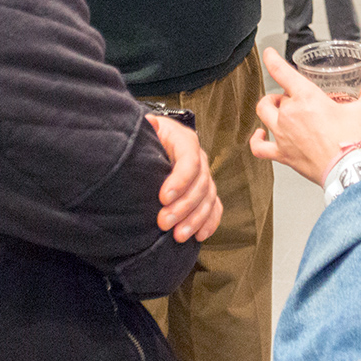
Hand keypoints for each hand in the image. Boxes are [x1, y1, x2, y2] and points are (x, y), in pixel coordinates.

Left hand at [146, 114, 222, 242]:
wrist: (153, 145)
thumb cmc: (147, 138)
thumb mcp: (145, 130)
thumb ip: (147, 129)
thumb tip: (150, 124)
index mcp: (185, 141)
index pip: (190, 161)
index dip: (179, 181)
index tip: (162, 198)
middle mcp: (199, 158)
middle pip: (200, 184)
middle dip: (183, 206)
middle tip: (164, 223)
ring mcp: (204, 176)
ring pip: (208, 199)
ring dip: (195, 219)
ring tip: (178, 236)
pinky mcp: (205, 193)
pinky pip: (214, 207)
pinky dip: (210, 222)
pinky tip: (199, 236)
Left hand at [249, 47, 360, 184]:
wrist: (348, 168)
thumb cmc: (351, 141)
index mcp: (307, 97)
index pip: (281, 71)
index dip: (271, 59)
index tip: (269, 53)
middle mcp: (290, 113)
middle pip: (277, 96)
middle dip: (284, 95)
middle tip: (295, 99)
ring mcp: (283, 134)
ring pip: (263, 113)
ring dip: (268, 108)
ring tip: (276, 109)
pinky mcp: (283, 154)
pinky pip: (259, 147)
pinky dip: (256, 140)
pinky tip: (259, 136)